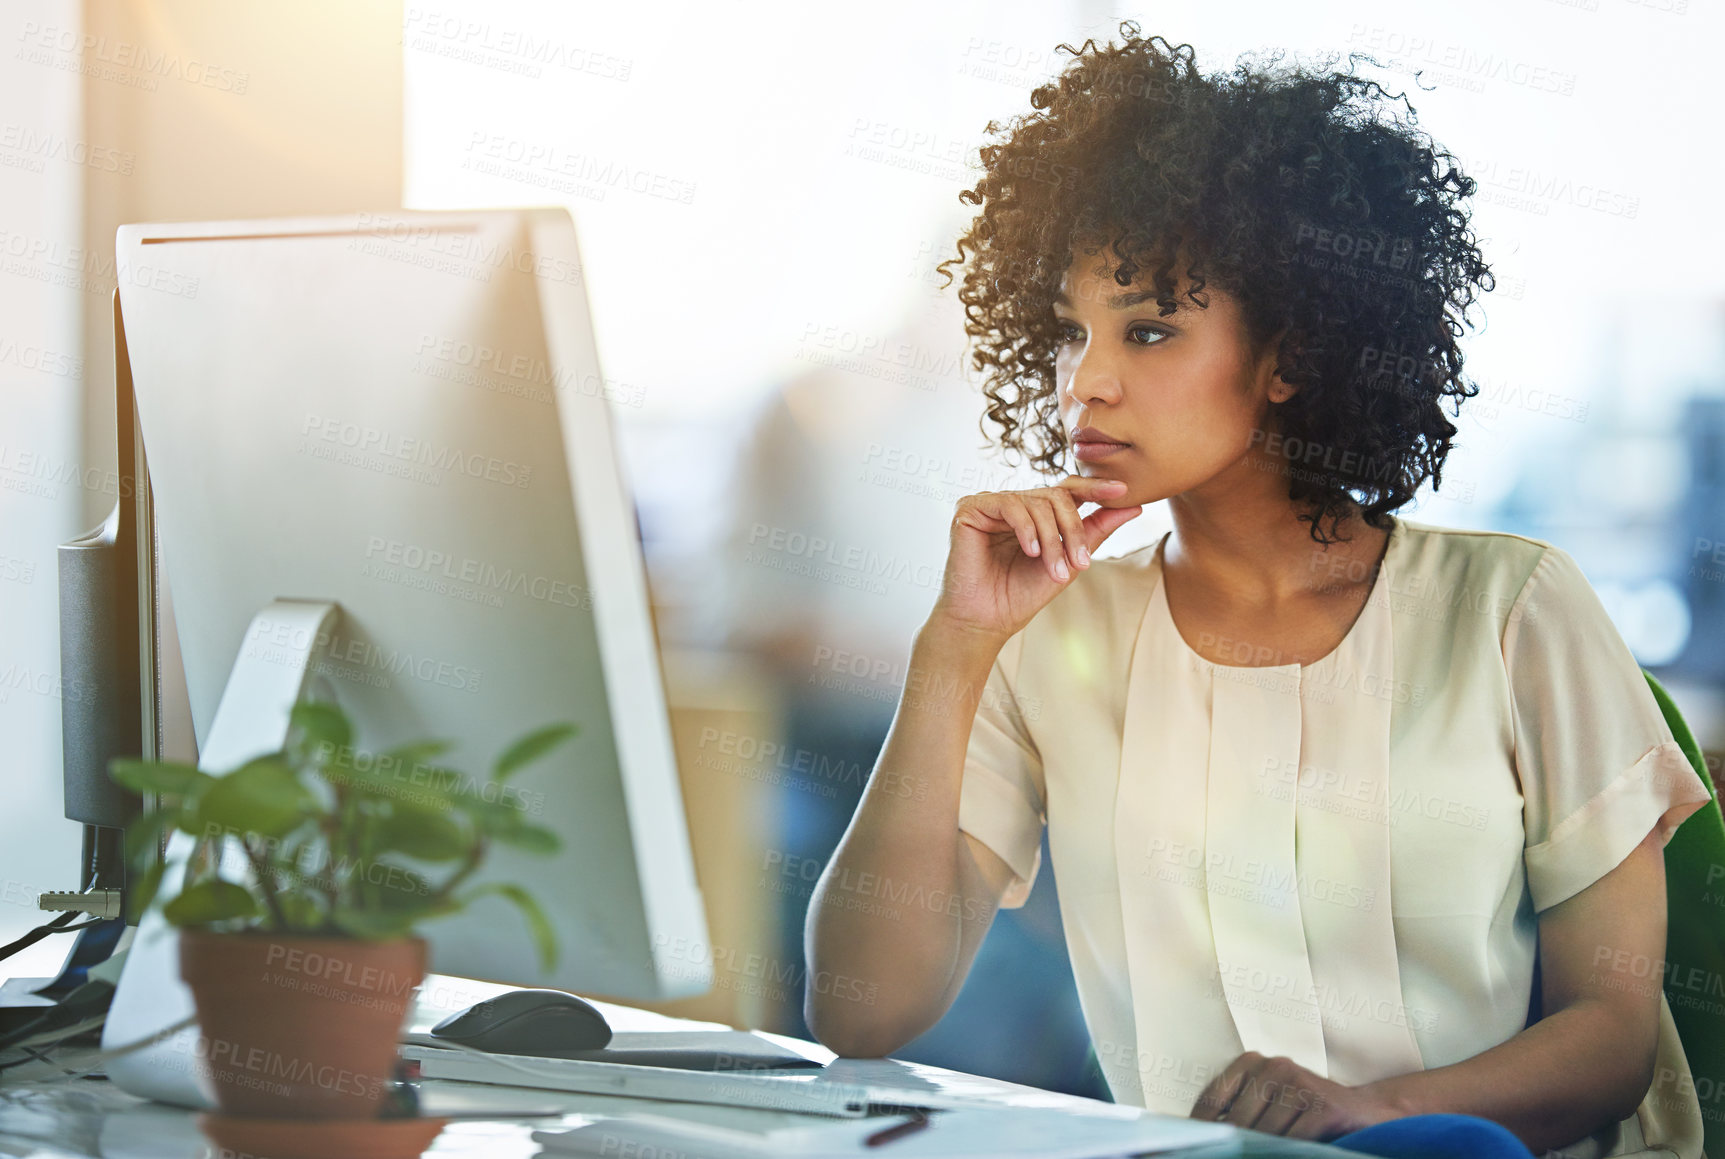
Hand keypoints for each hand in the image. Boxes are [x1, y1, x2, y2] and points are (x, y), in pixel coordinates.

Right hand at [928, 478, 1142, 642]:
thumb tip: (1133, 507)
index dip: (1095, 487)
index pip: (1067, 490)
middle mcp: (1013, 504)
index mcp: (1035, 513)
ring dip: (1052, 538)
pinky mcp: (970, 508)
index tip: (1124, 491)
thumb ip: (1096, 531)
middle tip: (1081, 563)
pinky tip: (1031, 552)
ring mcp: (991, 504)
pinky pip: (1009, 504)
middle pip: (1056, 497)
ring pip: (1036, 502)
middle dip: (1073, 530)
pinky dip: (1026, 528)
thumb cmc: (1023, 594)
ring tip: (1054, 570)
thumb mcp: (1069, 561)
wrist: (988, 620)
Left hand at [1190, 1051, 1407, 1139]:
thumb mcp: (1269, 1103)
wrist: (1367, 1112)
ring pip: (1265, 1134)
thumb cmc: (1308, 1112)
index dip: (1199, 1128)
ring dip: (1262, 1152)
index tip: (1189, 1148)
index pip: (1212, 1098)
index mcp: (1251, 1063)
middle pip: (1237, 1121)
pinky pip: (1295, 1142)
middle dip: (1232, 1148)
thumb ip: (1239, 1113)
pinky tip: (1291, 1154)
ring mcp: (1300, 1085)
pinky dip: (1290, 1154)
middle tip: (1222, 1157)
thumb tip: (1201, 1138)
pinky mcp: (1324, 1107)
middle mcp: (1274, 1067)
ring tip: (1260, 1155)